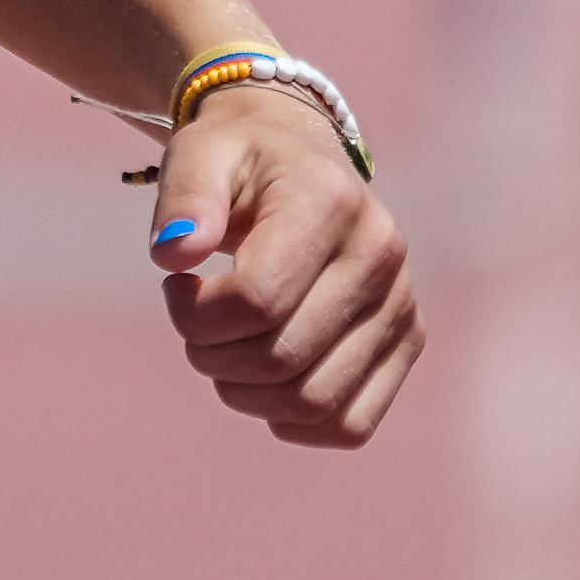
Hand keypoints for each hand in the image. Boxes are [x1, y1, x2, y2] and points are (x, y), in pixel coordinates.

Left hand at [145, 84, 422, 447]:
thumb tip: (172, 253)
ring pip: (313, 403)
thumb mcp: (199, 155)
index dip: (194, 314)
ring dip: (245, 393)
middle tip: (195, 320)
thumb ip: (183, 197)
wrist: (297, 161)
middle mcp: (382, 256)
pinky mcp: (407, 342)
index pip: (257, 300)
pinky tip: (265, 378)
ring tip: (227, 346)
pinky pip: (349, 424)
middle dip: (212, 355)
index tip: (174, 286)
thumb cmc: (239, 162)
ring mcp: (403, 304)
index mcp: (332, 203)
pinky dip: (293, 419)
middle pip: (281, 359)